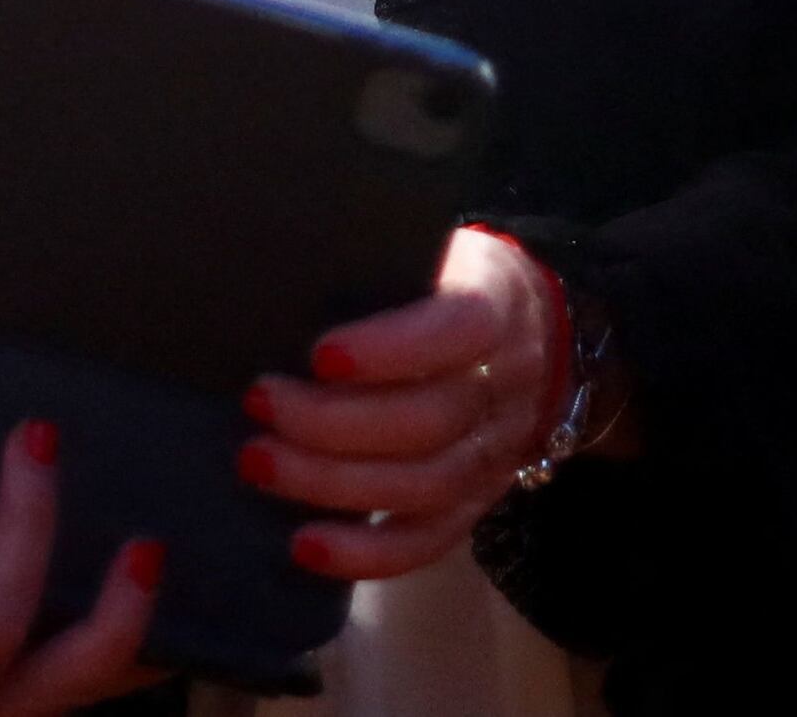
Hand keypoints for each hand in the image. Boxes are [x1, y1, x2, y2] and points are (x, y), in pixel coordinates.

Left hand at [245, 224, 575, 586]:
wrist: (538, 333)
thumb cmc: (450, 278)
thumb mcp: (433, 242)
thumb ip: (378, 255)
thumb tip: (278, 265)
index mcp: (496, 306)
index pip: (456, 332)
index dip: (389, 350)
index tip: (319, 353)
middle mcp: (503, 385)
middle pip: (427, 421)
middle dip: (332, 423)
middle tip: (260, 403)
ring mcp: (493, 453)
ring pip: (421, 486)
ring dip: (331, 484)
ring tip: (258, 462)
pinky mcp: (475, 502)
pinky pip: (427, 542)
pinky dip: (365, 554)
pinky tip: (305, 546)